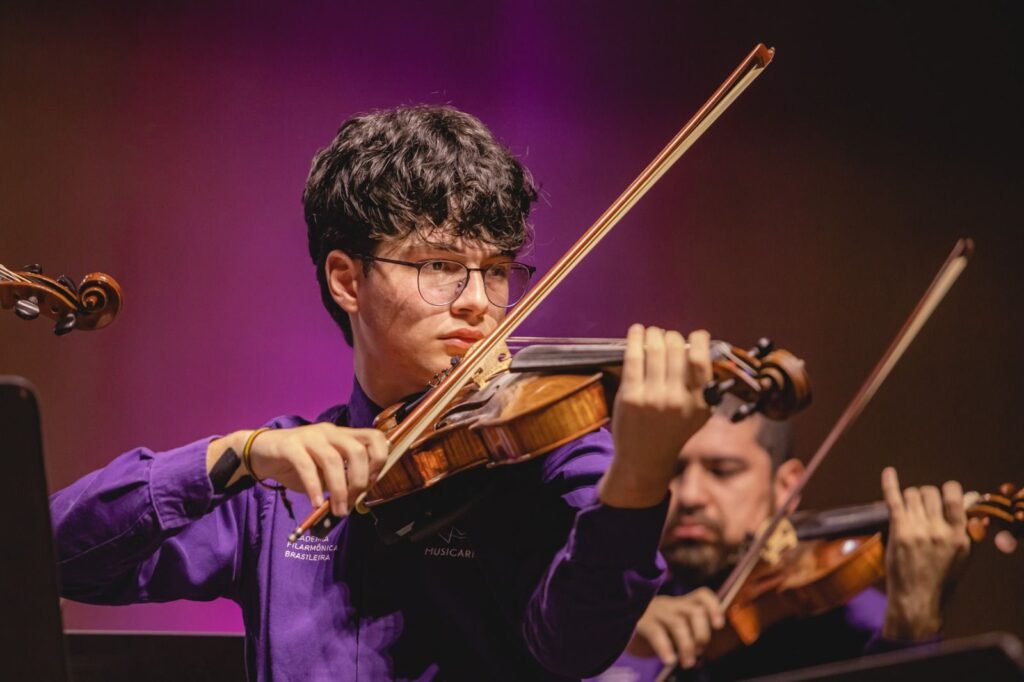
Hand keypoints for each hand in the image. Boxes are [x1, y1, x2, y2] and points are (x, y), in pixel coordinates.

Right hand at [211, 424, 388, 515]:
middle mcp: (329, 432)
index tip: (371, 483)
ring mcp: (309, 436)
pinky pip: (306, 466)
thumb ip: (340, 480)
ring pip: (333, 460)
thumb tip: (355, 501)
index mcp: (342, 435)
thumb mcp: (323, 472)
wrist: (259, 452)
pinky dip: (314, 488)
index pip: (374, 437)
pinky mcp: (289, 445)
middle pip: (357, 450)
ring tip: (337, 510)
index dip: (379, 460)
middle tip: (352, 503)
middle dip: (359, 481)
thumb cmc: (295, 464)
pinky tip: (316, 504)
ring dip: (339, 490)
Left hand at [599, 325, 711, 507]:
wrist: (645, 459)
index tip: (695, 335)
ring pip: (655, 349)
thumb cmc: (672, 432)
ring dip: (653, 334)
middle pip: (675, 349)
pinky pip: (633, 358)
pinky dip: (635, 339)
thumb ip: (705, 386)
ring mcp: (652, 398)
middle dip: (671, 336)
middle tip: (666, 336)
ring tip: (651, 332)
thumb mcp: (699, 414)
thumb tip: (701, 348)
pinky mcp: (630, 397)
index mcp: (699, 402)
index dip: (698, 339)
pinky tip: (636, 331)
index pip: (700, 360)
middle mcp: (677, 399)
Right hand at [626, 588, 724, 667]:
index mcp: (679, 604)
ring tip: (687, 663)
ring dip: (687, 646)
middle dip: (702, 634)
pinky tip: (669, 660)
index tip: (719, 625)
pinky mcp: (640, 622)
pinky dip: (665, 648)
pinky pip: (656, 633)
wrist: (615, 622)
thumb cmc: (650, 629)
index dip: (714, 607)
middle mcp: (669, 604)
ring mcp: (654, 611)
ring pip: (678, 623)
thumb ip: (687, 634)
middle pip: (694, 611)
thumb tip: (700, 652)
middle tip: (698, 652)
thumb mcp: (670, 627)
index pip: (702, 595)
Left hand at [880, 467, 970, 639]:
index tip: (942, 495)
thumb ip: (964, 530)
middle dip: (924, 497)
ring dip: (909, 498)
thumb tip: (969, 502)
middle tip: (919, 510)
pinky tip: (888, 472)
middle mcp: (940, 530)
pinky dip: (890, 483)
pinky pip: (894, 499)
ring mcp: (919, 529)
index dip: (947, 491)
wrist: (917, 599)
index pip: (955, 497)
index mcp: (959, 535)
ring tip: (907, 512)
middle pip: (929, 492)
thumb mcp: (961, 556)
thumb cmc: (939, 579)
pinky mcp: (899, 531)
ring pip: (912, 494)